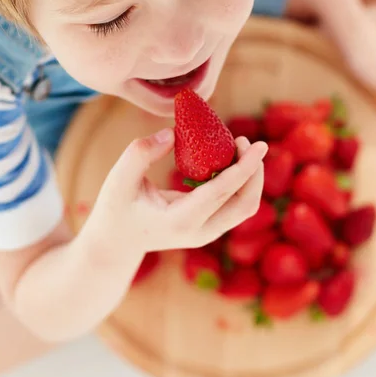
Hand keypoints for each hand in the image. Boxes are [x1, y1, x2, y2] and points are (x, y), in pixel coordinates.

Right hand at [81, 128, 267, 261]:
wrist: (116, 243)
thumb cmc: (115, 208)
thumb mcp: (118, 179)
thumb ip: (140, 153)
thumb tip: (173, 133)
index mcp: (180, 221)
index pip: (221, 193)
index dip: (243, 167)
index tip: (259, 144)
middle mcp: (200, 232)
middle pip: (244, 204)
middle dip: (253, 171)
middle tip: (246, 140)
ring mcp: (208, 233)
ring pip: (244, 206)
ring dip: (249, 176)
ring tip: (238, 146)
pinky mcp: (209, 228)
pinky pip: (235, 204)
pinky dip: (239, 182)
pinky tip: (227, 159)